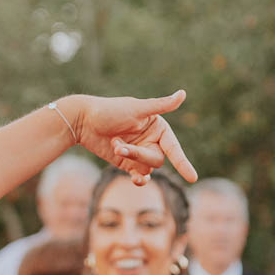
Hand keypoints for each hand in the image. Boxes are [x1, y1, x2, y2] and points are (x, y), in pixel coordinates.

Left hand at [66, 91, 196, 185]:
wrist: (83, 121)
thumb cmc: (109, 111)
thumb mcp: (136, 108)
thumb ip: (160, 105)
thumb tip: (183, 94)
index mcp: (158, 127)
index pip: (174, 148)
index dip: (183, 163)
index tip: (192, 178)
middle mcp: (152, 140)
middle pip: (157, 159)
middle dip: (140, 155)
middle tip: (120, 147)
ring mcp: (140, 153)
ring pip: (147, 168)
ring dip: (132, 160)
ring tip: (115, 148)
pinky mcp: (128, 163)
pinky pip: (140, 176)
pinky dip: (139, 179)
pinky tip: (135, 180)